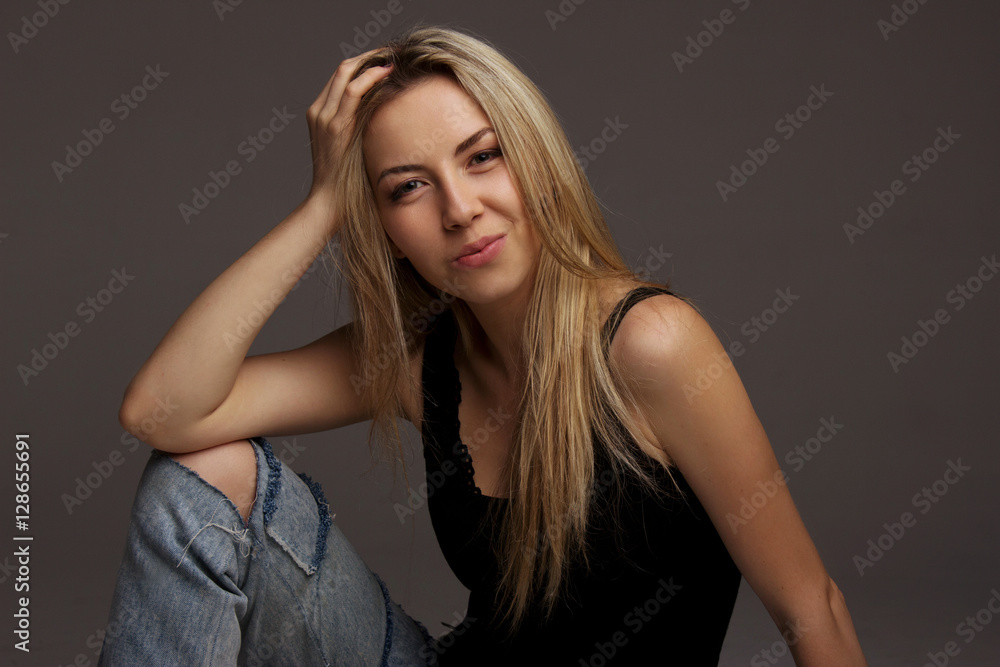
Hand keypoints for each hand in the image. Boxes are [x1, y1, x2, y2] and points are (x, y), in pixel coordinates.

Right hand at [305, 50, 392, 211]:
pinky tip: (387, 72)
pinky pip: (353, 92)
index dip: (364, 63)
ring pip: (346, 73)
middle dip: (370, 56)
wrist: (327, 203)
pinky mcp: (335, 126)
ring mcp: (324, 116)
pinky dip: (370, 77)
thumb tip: (386, 123)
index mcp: (320, 114)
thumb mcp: (351, 150)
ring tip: (393, 57)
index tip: (385, 60)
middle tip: (393, 53)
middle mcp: (319, 111)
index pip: (341, 76)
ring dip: (372, 61)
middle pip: (343, 68)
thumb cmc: (344, 183)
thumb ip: (360, 132)